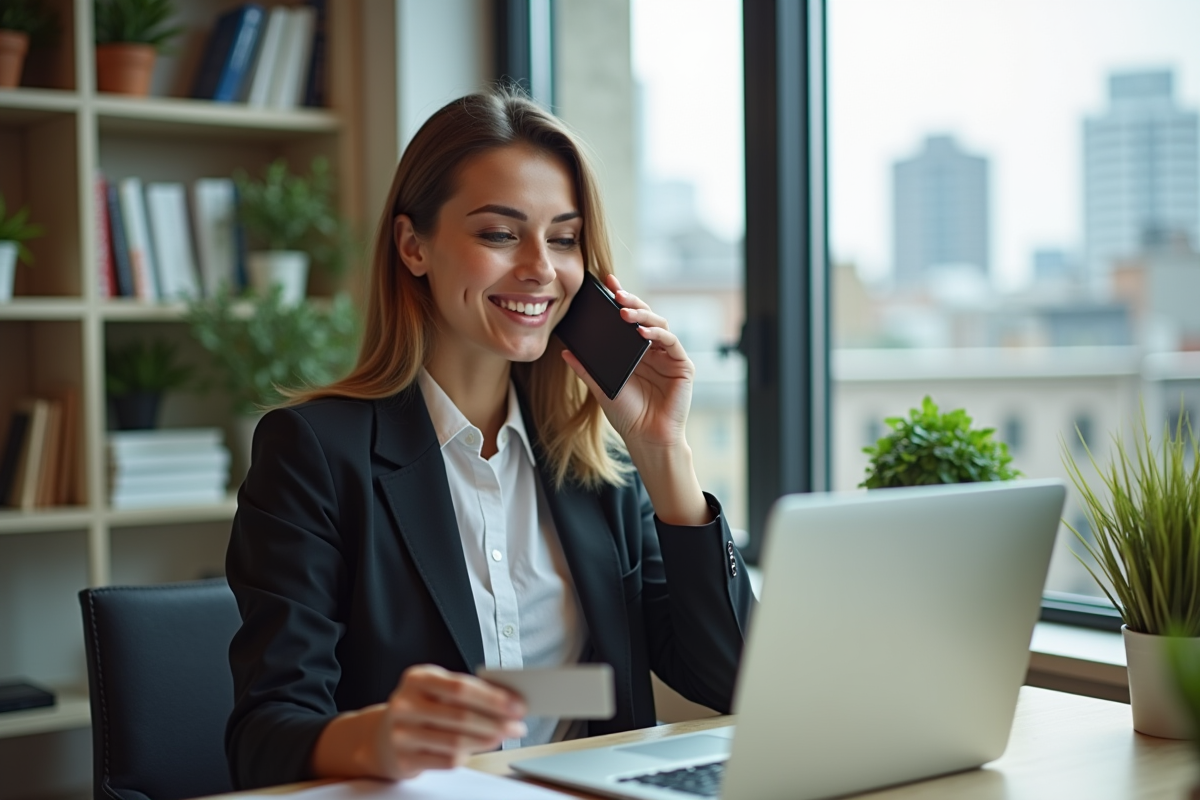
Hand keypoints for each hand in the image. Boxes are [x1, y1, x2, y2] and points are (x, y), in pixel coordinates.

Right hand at [312, 664, 526, 780]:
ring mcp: (401, 733)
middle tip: (518, 726)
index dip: (493, 698)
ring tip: (505, 736)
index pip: (460, 687)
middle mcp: (405, 704)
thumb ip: (466, 692)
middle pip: (460, 716)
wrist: (381, 737)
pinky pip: (445, 760)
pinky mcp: (403, 760)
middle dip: (496, 722)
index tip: (518, 705)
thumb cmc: (422, 709)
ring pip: (455, 741)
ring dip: (488, 740)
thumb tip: (510, 701)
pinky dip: (467, 755)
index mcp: (417, 678)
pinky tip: (478, 749)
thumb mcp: (437, 691)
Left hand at [561, 273, 693, 452]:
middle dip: (630, 301)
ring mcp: (669, 356)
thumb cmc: (627, 415)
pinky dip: (658, 334)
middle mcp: (654, 350)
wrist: (647, 439)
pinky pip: (671, 342)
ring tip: (624, 311)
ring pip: (659, 324)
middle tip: (615, 292)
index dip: (620, 300)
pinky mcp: (682, 366)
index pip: (628, 320)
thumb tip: (565, 351)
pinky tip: (642, 332)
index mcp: (635, 352)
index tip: (606, 284)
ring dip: (643, 314)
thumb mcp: (601, 388)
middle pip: (644, 316)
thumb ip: (586, 369)